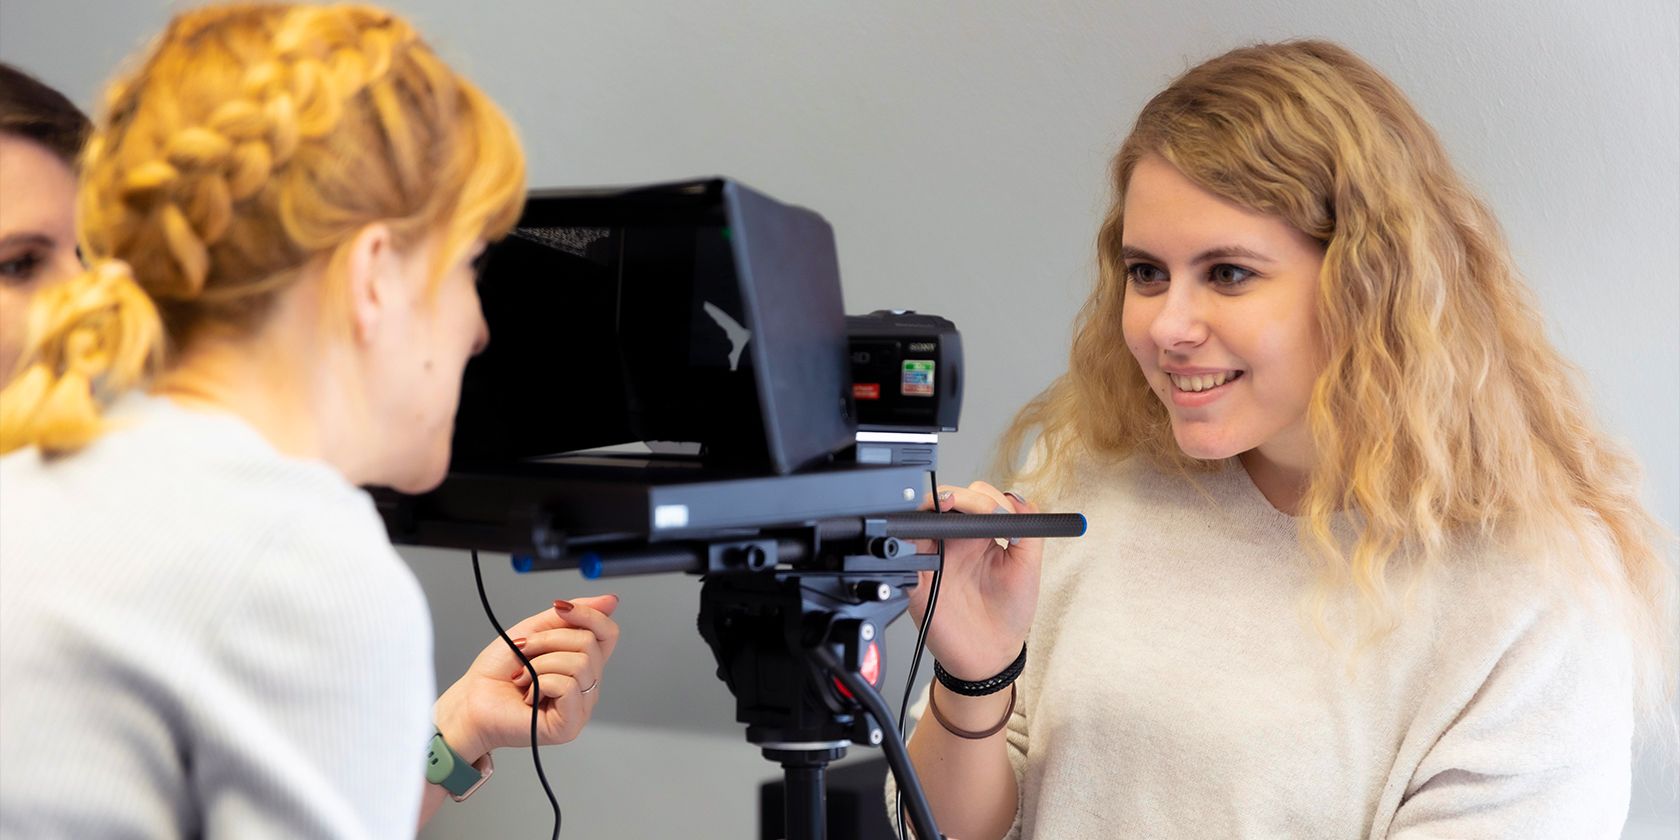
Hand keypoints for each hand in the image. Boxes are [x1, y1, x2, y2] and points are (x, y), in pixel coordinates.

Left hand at [432, 594, 620, 762]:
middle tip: (524, 653)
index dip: (589, 615)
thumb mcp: (534, 630)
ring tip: (523, 678)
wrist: (471, 700)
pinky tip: (527, 695)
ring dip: (540, 664)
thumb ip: (572, 615)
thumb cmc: (496, 671)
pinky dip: (540, 683)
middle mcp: (586, 685)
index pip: (608, 633)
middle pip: (590, 644)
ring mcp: (580, 706)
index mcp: (582, 662)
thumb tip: (611, 601)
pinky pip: (568, 686)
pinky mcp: (569, 725)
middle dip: (548, 641)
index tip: (560, 609)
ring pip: (579, 664)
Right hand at [908, 481, 1041, 680]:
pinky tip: (922, 543)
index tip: (990, 508)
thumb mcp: (1028, 569)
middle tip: (959, 505)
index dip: (980, 497)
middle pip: (943, 502)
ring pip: (919, 520)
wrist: (990, 655)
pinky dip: (905, 543)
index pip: (975, 499)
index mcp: (980, 535)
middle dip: (951, 495)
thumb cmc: (1010, 614)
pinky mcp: (916, 579)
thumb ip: (1028, 530)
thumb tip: (1016, 499)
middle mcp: (954, 541)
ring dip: (925, 510)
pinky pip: (902, 556)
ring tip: (939, 511)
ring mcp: (933, 558)